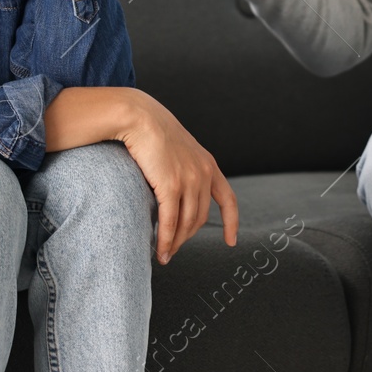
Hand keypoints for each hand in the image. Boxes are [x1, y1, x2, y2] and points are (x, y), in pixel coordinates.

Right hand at [117, 90, 238, 263]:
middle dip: (187, 238)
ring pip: (186, 223)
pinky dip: (165, 240)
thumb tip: (177, 191)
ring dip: (175, 244)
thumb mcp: (179, 148)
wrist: (139, 116)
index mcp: (208, 164)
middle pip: (200, 218)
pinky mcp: (170, 185)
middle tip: (174, 250)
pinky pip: (170, 221)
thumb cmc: (152, 130)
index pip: (228, 199)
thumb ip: (184, 167)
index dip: (232, 222)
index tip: (231, 240)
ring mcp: (189, 180)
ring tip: (165, 255)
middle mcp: (203, 173)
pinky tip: (160, 251)